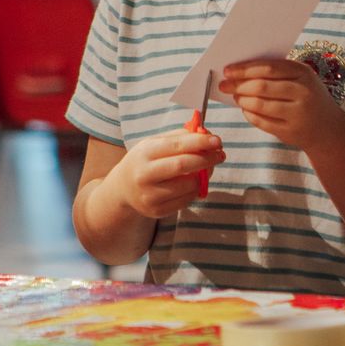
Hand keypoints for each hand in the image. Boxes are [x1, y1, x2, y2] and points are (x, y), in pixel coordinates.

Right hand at [100, 129, 223, 218]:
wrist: (123, 188)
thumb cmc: (145, 161)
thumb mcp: (155, 143)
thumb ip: (180, 137)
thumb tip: (206, 134)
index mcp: (144, 153)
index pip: (177, 146)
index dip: (200, 142)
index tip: (217, 140)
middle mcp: (144, 175)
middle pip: (183, 165)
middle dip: (207, 158)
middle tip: (221, 154)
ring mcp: (150, 195)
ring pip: (189, 185)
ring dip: (204, 176)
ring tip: (206, 168)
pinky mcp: (157, 211)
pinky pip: (187, 199)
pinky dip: (195, 189)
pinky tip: (192, 182)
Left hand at [218, 59, 344, 152]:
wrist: (329, 129)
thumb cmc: (308, 98)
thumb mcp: (301, 80)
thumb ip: (277, 73)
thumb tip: (239, 71)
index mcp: (303, 73)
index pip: (268, 68)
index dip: (245, 69)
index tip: (228, 70)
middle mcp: (303, 92)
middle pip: (262, 86)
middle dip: (239, 85)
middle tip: (224, 85)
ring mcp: (298, 113)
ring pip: (260, 104)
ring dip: (242, 100)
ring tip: (235, 97)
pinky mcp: (290, 131)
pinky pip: (262, 122)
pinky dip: (249, 115)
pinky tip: (245, 109)